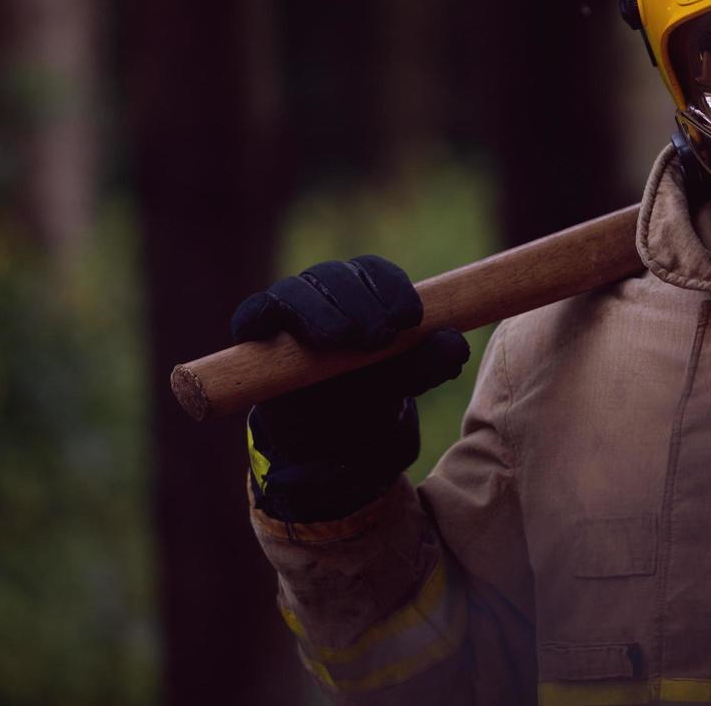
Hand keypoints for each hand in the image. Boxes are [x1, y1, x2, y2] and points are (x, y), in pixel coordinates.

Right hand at [232, 256, 468, 521]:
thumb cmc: (366, 396)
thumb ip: (430, 363)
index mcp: (362, 292)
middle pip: (338, 276)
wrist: (324, 437)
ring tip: (342, 339)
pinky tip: (271, 327)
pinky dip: (260, 315)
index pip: (375, 272)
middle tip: (380, 336)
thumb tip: (456, 343)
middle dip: (361, 301)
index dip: (392, 288)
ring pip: (298, 291)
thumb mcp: (402, 382)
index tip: (410, 318)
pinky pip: (254, 313)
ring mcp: (287, 308)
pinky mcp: (257, 330)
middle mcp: (324, 291)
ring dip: (320, 311)